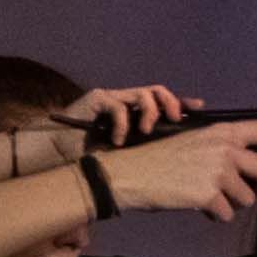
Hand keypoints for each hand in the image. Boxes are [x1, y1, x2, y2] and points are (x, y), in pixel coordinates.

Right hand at [55, 85, 192, 149]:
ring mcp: (111, 99)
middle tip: (177, 121)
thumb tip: (176, 164)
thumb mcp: (129, 157)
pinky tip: (118, 142)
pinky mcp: (96, 99)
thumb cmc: (90, 160)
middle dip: (173, 103)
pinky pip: (117, 105)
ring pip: (143, 93)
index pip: (164, 104)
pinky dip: (122, 124)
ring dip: (150, 113)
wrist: (55, 157)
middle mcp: (126, 103)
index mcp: (135, 115)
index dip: (183, 103)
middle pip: (158, 92)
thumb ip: (148, 152)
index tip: (202, 108)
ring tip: (145, 133)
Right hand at [105, 115, 256, 223]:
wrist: (129, 175)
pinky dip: (213, 214)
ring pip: (246, 199)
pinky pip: (226, 213)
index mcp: (223, 132)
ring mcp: (219, 171)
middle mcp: (226, 148)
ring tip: (204, 195)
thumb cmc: (159, 160)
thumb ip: (223, 152)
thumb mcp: (194, 144)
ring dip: (230, 203)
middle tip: (253, 194)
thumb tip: (249, 169)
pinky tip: (195, 205)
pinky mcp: (209, 195)